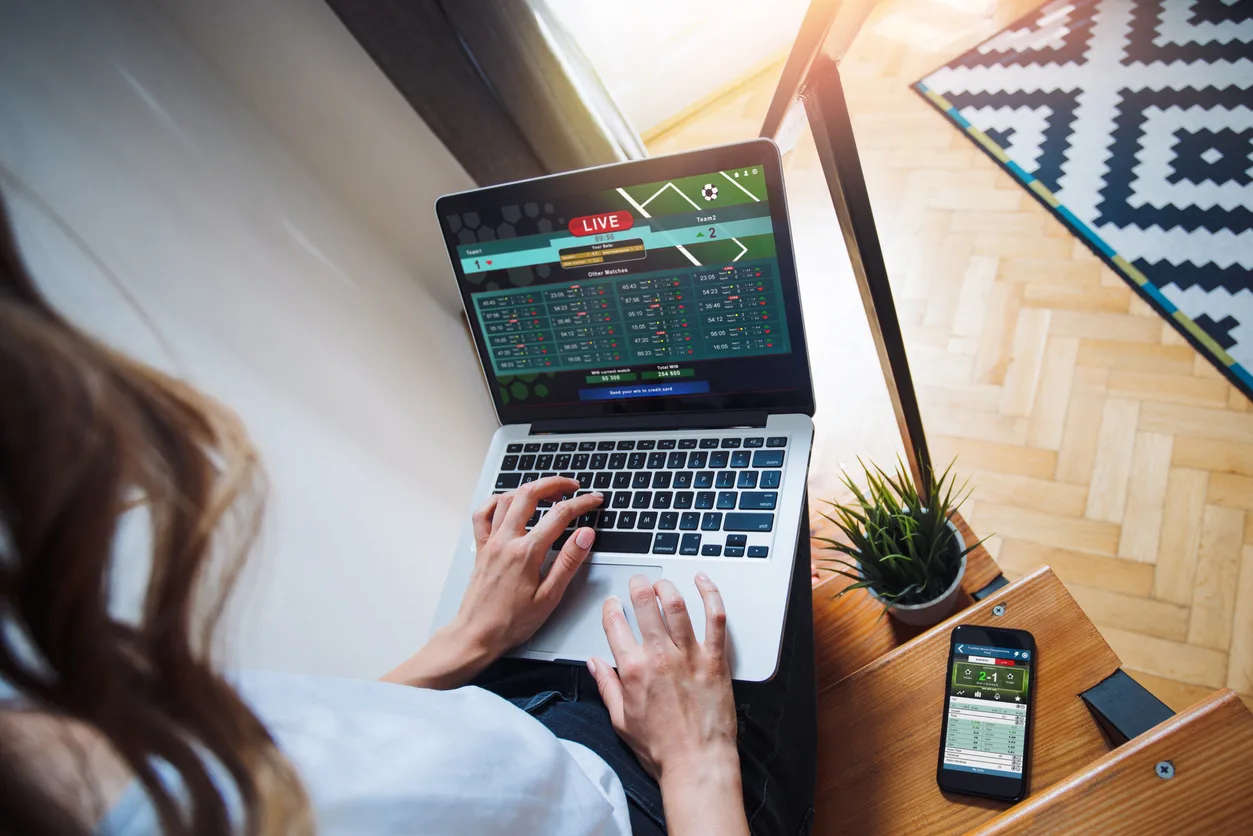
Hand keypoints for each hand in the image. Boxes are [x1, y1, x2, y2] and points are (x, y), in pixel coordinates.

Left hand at [452, 477, 604, 657]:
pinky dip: (496, 501)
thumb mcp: (549, 597)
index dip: (582, 504)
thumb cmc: (511, 622)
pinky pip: (483, 514)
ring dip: (529, 489)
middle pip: (530, 494)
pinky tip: (508, 503)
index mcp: (526, 553)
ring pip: (506, 498)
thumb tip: (585, 535)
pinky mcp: (481, 547)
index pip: (560, 515)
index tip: (594, 500)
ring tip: (547, 492)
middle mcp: (506, 541)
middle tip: (573, 486)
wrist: (476, 634)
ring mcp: (491, 541)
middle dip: (554, 484)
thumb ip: (568, 562)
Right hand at [587, 573, 736, 779]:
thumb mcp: (621, 720)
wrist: (697, 764)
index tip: (613, 604)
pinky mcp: (715, 659)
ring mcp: (689, 655)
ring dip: (667, 587)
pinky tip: (703, 583)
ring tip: (662, 583)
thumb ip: (606, 686)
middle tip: (638, 582)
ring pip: (676, 605)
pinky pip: (715, 618)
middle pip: (645, 604)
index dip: (611, 609)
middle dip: (638, 586)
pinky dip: (710, 594)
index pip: (615, 625)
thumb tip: (594, 665)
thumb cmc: (662, 748)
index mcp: (633, 670)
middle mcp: (660, 657)